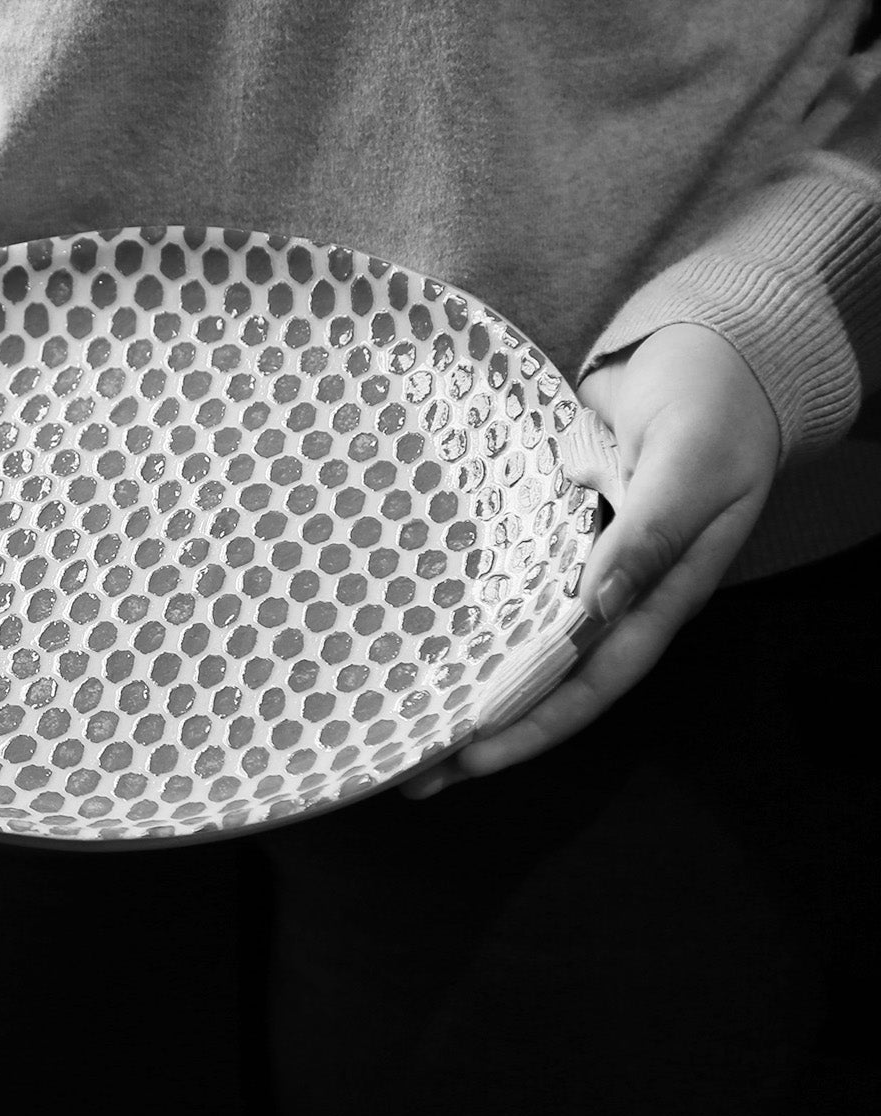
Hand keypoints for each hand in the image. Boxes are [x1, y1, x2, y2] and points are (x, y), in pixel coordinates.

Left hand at [403, 322, 781, 796]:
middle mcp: (614, 594)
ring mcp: (579, 562)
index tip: (467, 757)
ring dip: (466, 675)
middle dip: (482, 726)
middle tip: (411, 766)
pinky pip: (504, 577)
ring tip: (400, 715)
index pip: (589, 682)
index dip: (531, 725)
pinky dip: (466, 607)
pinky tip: (416, 628)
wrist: (709, 349)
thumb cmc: (715, 406)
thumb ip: (649, 534)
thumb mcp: (691, 466)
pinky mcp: (551, 526)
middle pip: (544, 678)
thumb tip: (595, 605)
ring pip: (517, 635)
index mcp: (658, 597)